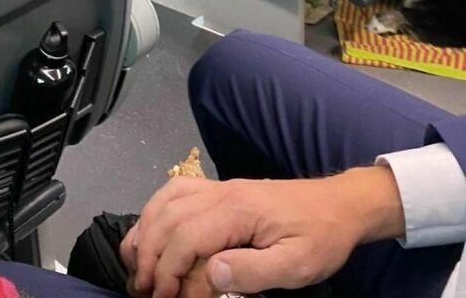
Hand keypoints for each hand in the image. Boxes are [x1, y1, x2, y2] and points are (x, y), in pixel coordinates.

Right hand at [121, 167, 403, 297]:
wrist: (339, 205)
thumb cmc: (320, 239)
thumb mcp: (296, 266)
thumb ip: (253, 271)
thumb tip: (209, 274)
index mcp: (238, 211)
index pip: (187, 237)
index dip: (167, 269)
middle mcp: (221, 193)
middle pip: (168, 219)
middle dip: (148, 255)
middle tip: (140, 290)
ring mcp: (218, 188)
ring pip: (166, 201)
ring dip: (145, 231)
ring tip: (136, 265)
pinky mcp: (220, 189)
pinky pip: (176, 190)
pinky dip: (155, 210)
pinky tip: (152, 230)